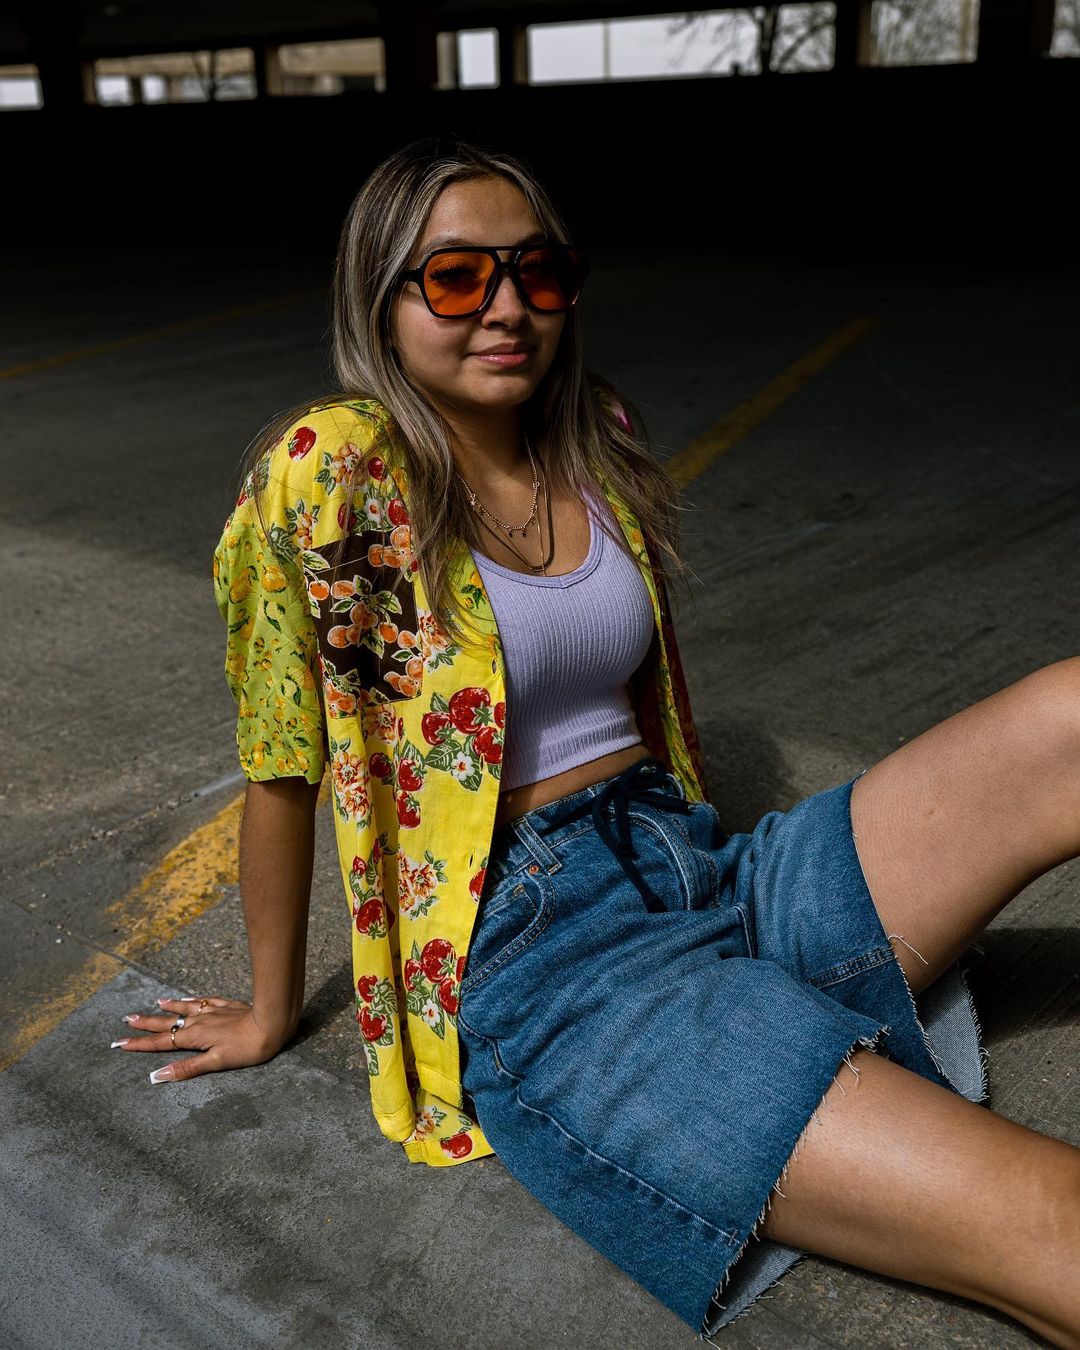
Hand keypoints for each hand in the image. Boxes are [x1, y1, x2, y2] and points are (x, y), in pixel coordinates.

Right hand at [111, 996, 296, 1082]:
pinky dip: (192, 999)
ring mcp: (213, 1011)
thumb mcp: (216, 1063)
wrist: (271, 1023)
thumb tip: (157, 1076)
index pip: (161, 1043)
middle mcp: (199, 1021)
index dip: (139, 1044)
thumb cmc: (246, 1048)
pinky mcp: (227, 1005)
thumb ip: (187, 1069)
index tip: (119, 1043)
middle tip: (126, 1019)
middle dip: (146, 1023)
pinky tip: (189, 997)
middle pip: (167, 1023)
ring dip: (168, 1006)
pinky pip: (204, 1000)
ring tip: (154, 1002)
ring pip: (185, 1007)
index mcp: (194, 1037)